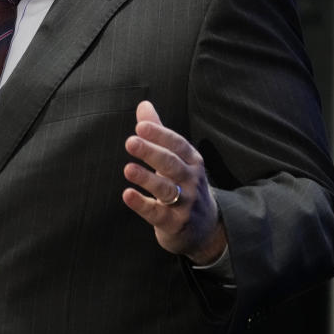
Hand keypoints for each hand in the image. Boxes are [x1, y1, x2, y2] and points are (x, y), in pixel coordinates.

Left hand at [122, 99, 226, 263]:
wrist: (206, 228)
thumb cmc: (184, 185)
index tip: (141, 126)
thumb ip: (159, 133)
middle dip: (152, 153)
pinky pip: (158, 214)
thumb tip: (143, 104)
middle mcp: (192, 181)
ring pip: (166, 190)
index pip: (178, 145)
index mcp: (192, 161)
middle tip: (130, 142)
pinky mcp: (176, 224)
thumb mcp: (176, 159)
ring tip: (127, 169)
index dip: (160, 135)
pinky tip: (127, 195)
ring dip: (147, 179)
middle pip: (172, 164)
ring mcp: (186, 204)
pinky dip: (142, 205)